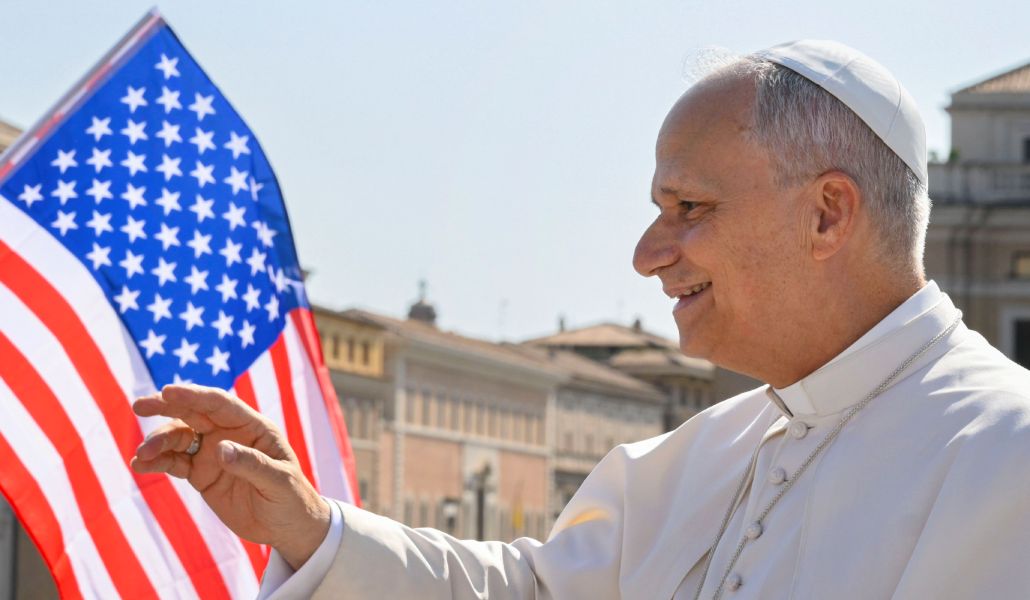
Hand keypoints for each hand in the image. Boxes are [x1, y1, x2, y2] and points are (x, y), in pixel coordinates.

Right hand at [130, 384, 329, 569]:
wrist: (287, 527)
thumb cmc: (292, 498)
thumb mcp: (278, 481)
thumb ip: (251, 464)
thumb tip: (220, 448)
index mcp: (253, 427)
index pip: (220, 404)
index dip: (194, 396)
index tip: (168, 392)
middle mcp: (229, 434)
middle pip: (193, 413)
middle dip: (166, 407)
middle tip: (139, 405)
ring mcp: (213, 453)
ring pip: (179, 438)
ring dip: (158, 442)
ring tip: (141, 456)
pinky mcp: (201, 474)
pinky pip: (175, 463)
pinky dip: (157, 462)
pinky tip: (141, 466)